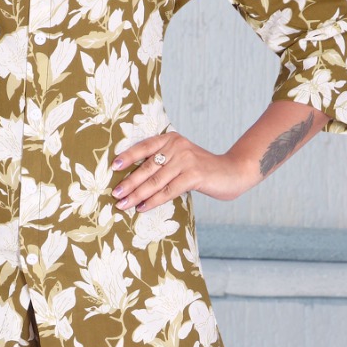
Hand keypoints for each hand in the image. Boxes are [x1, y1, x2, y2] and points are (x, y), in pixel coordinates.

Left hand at [110, 133, 247, 210]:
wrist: (233, 172)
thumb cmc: (203, 169)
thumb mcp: (182, 159)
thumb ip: (164, 162)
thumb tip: (136, 180)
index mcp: (171, 138)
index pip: (144, 147)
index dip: (128, 157)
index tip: (113, 167)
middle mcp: (177, 146)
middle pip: (147, 167)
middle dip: (129, 183)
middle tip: (115, 194)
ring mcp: (186, 160)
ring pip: (155, 181)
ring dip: (137, 195)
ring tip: (123, 204)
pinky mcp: (194, 175)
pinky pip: (168, 191)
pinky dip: (154, 201)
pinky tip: (143, 207)